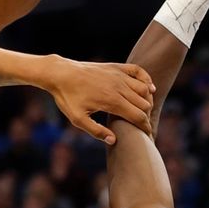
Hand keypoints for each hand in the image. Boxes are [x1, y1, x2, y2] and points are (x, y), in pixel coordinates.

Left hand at [39, 56, 154, 143]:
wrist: (60, 73)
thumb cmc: (67, 96)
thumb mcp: (77, 118)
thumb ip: (96, 131)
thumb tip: (114, 140)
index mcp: (112, 101)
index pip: (138, 117)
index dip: (145, 128)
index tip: (147, 136)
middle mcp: (119, 87)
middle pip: (144, 104)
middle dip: (146, 117)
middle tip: (142, 126)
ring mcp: (118, 75)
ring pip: (144, 89)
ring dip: (147, 101)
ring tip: (143, 111)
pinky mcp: (115, 67)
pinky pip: (138, 71)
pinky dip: (147, 79)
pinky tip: (149, 88)